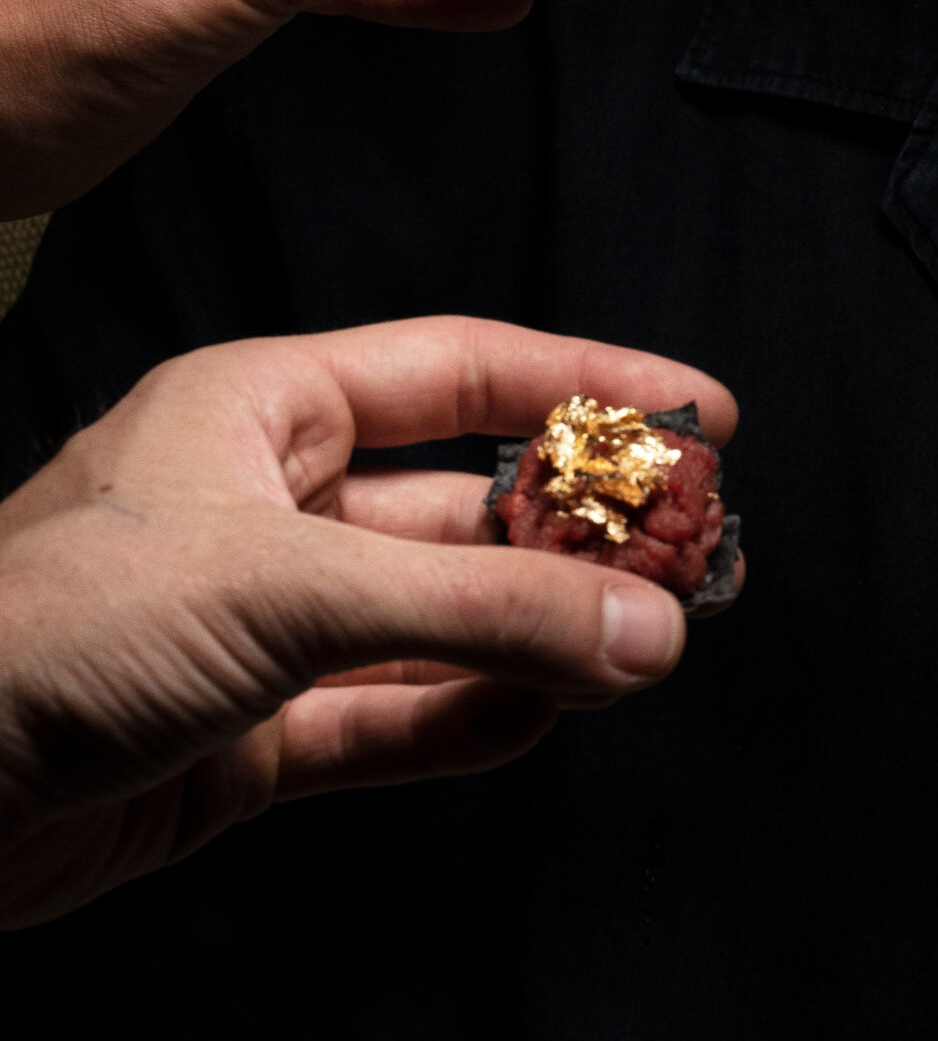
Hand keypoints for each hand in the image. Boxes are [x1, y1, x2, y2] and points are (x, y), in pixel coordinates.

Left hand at [0, 316, 737, 928]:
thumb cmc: (49, 633)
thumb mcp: (289, 590)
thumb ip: (481, 609)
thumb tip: (645, 630)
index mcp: (265, 408)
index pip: (468, 371)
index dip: (592, 383)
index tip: (703, 411)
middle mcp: (272, 504)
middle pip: (467, 503)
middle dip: (580, 531)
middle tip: (690, 550)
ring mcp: (264, 625)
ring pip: (442, 616)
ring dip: (541, 633)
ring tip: (645, 646)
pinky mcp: (247, 735)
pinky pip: (392, 715)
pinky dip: (470, 720)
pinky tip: (544, 719)